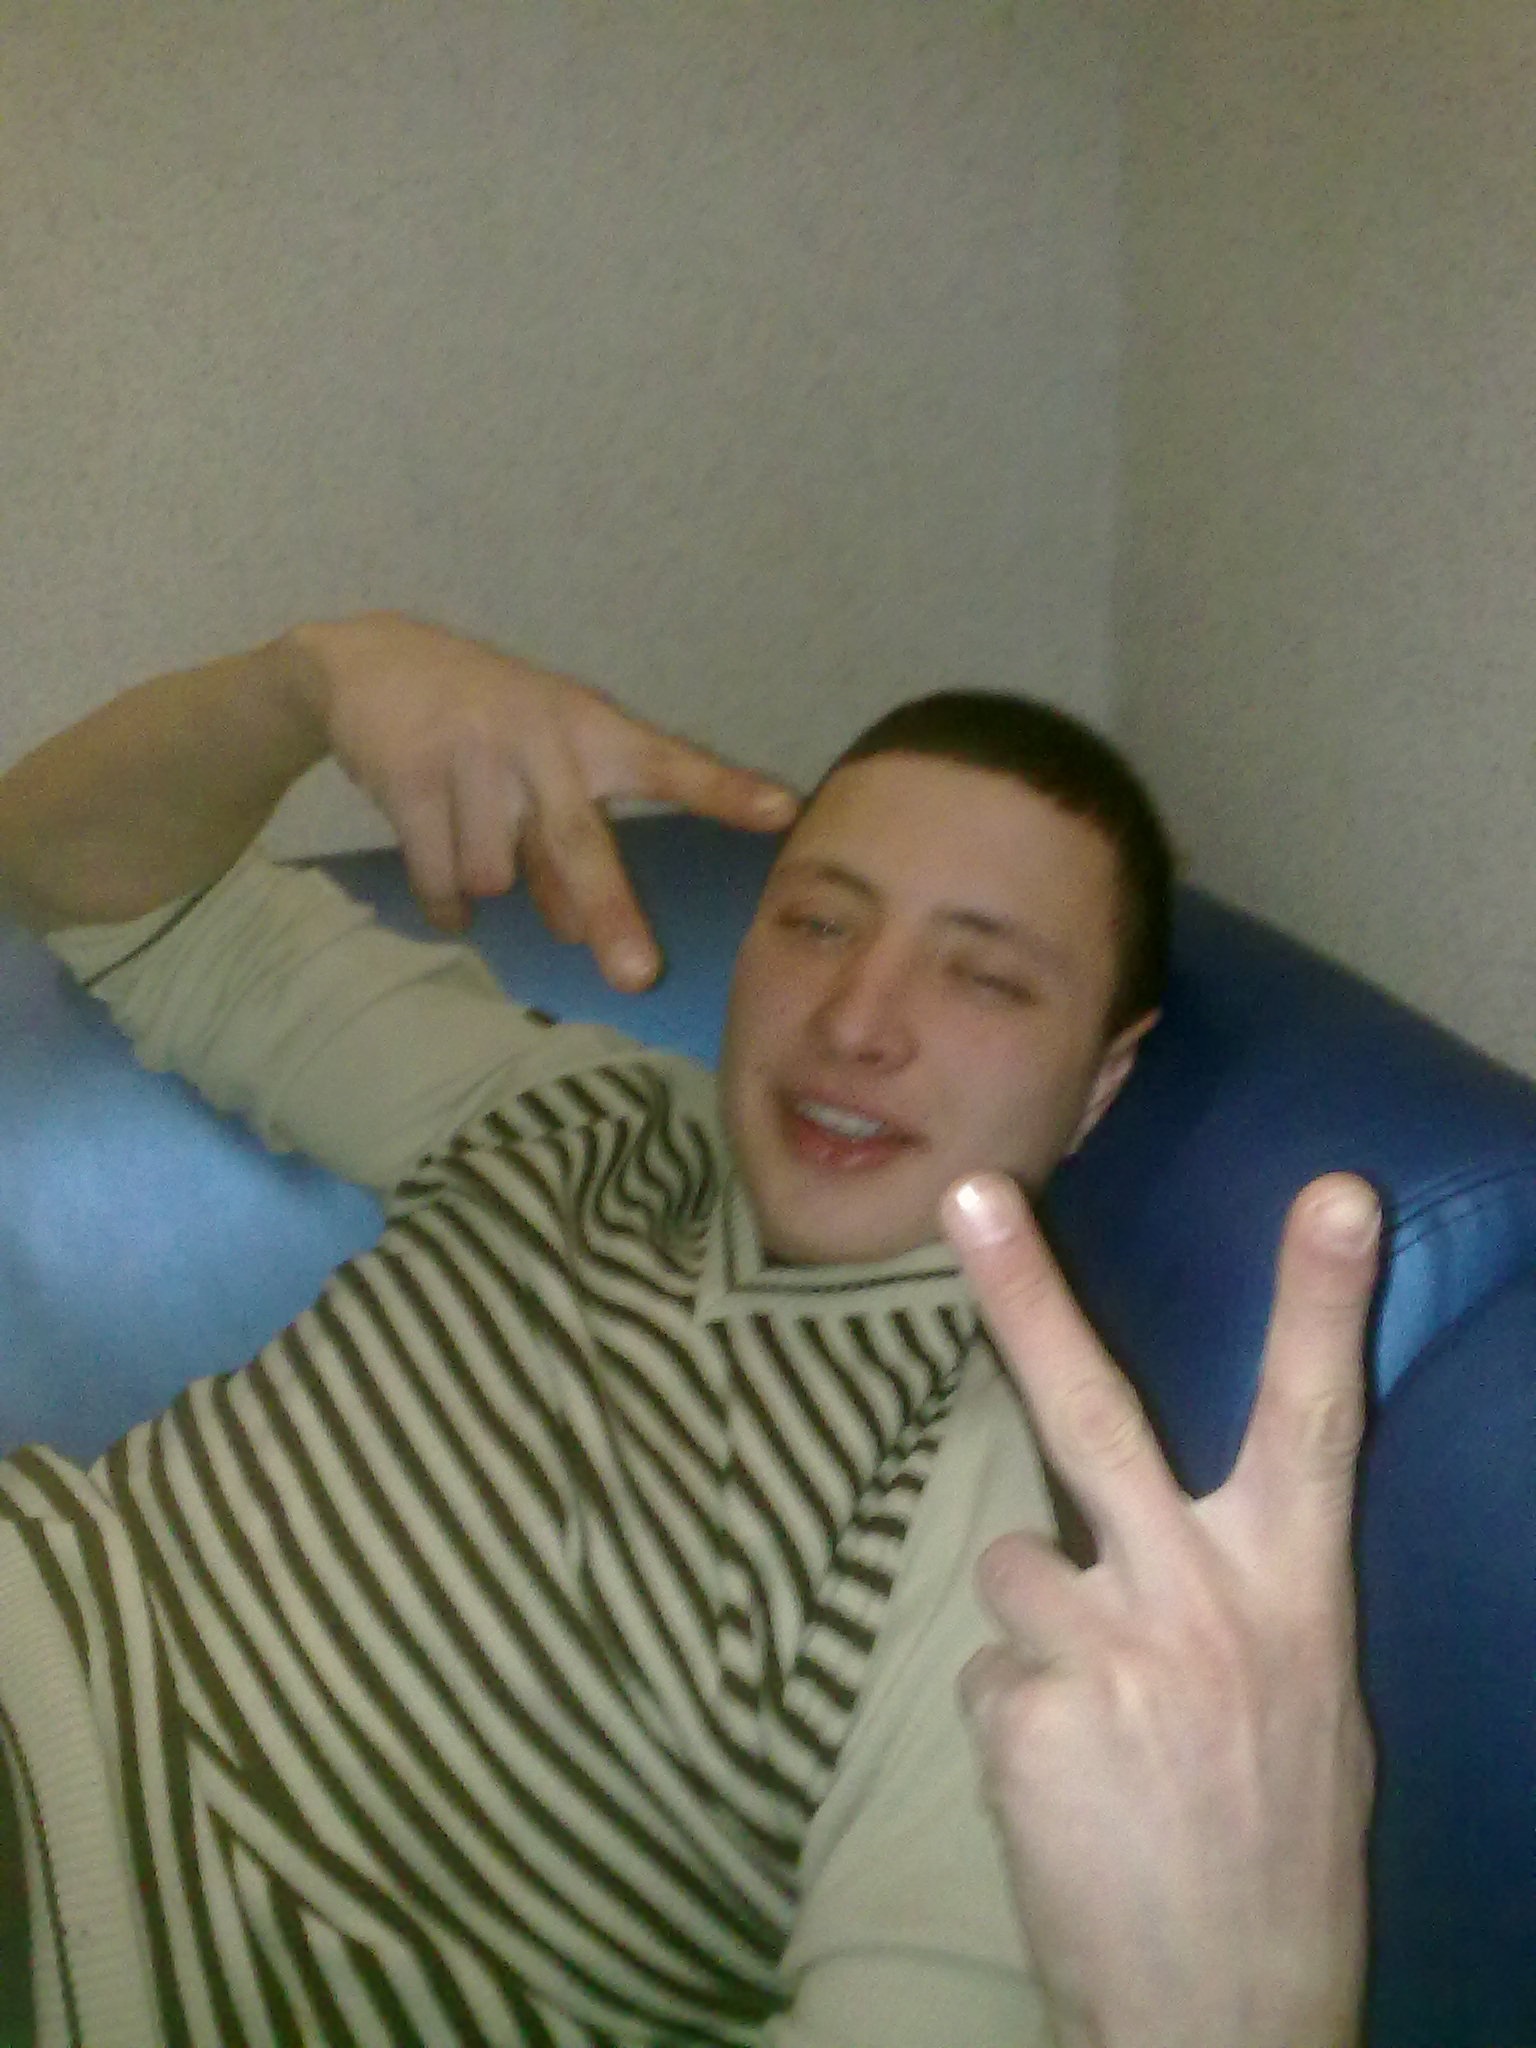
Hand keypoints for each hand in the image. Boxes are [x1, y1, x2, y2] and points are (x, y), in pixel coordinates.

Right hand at [290, 613, 796, 984]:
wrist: (370, 663)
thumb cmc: (484, 726)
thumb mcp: (542, 765)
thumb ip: (566, 846)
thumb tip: (579, 934)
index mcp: (590, 730)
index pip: (668, 764)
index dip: (724, 791)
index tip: (785, 810)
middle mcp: (541, 738)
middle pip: (580, 845)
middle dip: (612, 914)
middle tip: (639, 978)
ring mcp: (475, 754)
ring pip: (495, 877)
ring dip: (485, 886)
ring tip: (468, 842)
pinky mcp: (413, 774)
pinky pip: (439, 878)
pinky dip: (445, 904)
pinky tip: (445, 888)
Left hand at [941, 1172, 1377, 2047]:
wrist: (1229, 2019)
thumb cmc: (1276, 1841)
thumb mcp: (1310, 1699)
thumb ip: (1242, 1592)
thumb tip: (1167, 1525)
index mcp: (1294, 1591)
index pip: (1321, 1421)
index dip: (1324, 1301)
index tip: (1334, 1189)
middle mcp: (1201, 1602)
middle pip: (1095, 1413)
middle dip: (1027, 1293)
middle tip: (968, 1194)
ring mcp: (1105, 1655)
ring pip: (1013, 1564)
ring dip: (1038, 1626)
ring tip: (1097, 1718)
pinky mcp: (1023, 1718)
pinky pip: (989, 1672)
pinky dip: (1017, 1713)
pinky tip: (1067, 1785)